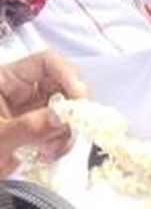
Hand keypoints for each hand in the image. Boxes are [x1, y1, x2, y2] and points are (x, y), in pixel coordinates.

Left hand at [0, 52, 86, 175]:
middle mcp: (21, 89)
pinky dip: (62, 139)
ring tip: (53, 150)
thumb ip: (28, 126)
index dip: (67, 75)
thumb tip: (64, 117)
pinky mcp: (33, 127)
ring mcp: (29, 108)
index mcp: (5, 80)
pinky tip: (50, 154)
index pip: (46, 62)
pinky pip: (59, 126)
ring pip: (66, 106)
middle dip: (71, 105)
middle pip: (62, 83)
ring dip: (68, 128)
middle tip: (73, 126)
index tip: (78, 100)